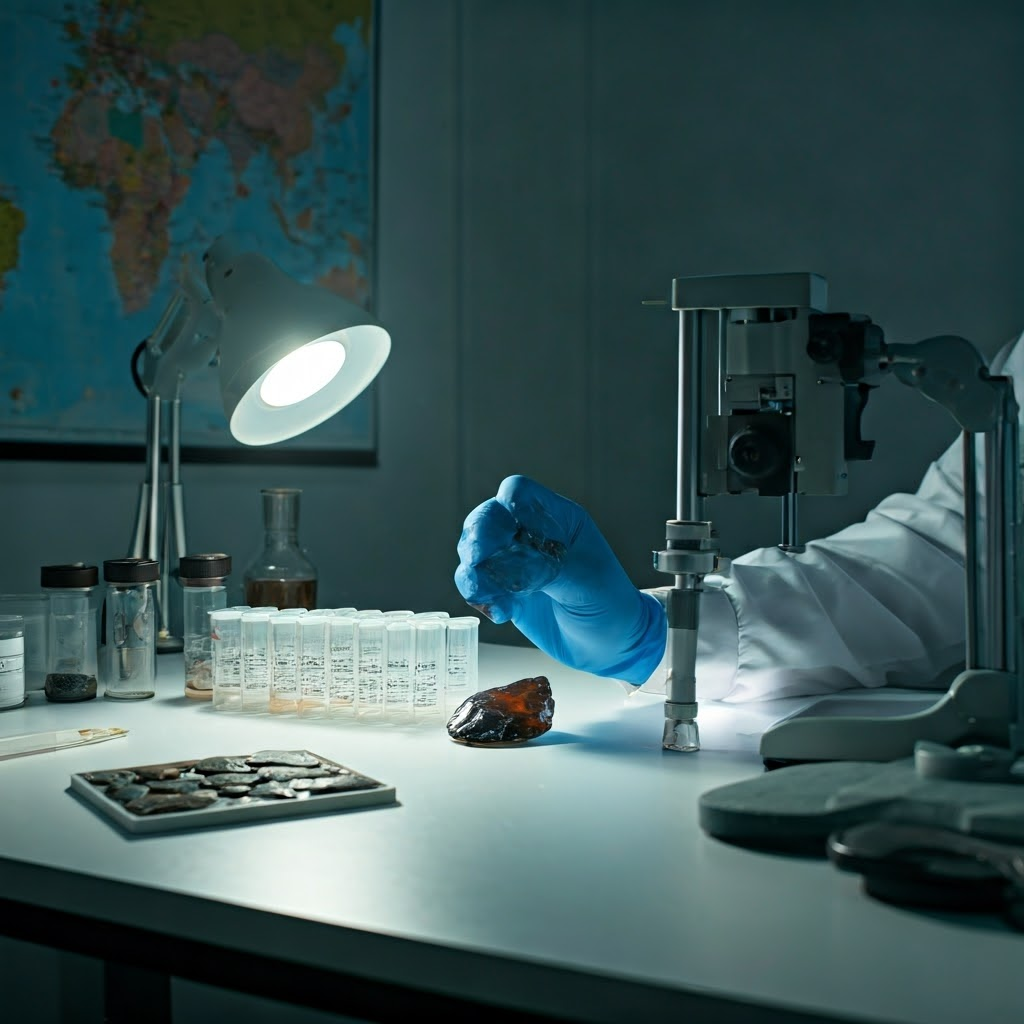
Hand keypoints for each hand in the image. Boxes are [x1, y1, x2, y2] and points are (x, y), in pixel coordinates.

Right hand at [454, 475, 665, 682]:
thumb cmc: (610, 603)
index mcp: (558, 519)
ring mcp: (514, 563)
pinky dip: (479, 597)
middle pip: (488, 518)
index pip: (519, 494)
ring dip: (474, 572)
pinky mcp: (504, 591)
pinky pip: (475, 585)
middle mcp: (531, 535)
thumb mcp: (587, 579)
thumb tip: (509, 563)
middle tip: (477, 559)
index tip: (508, 532)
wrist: (611, 645)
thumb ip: (548, 566)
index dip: (506, 506)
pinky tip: (502, 613)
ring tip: (493, 595)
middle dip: (478, 537)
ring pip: (473, 551)